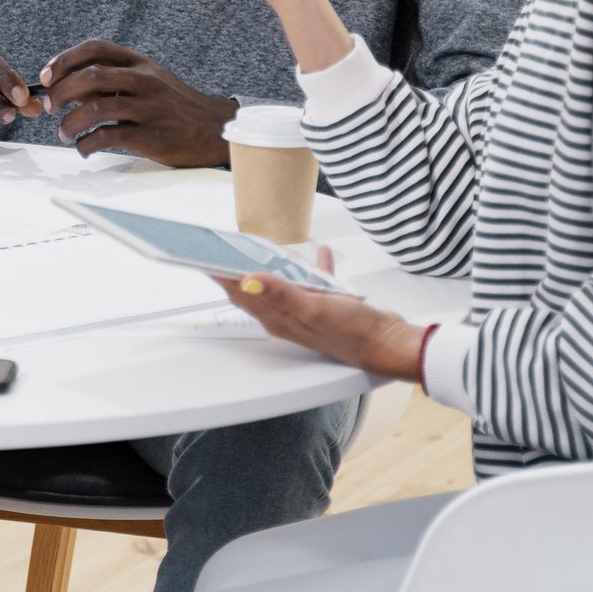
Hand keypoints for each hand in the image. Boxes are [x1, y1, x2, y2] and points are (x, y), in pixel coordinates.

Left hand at [38, 41, 231, 165]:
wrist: (215, 129)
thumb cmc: (174, 105)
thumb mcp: (149, 81)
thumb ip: (115, 80)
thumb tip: (69, 87)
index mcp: (140, 63)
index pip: (96, 48)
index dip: (64, 59)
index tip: (46, 76)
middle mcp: (144, 80)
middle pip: (90, 77)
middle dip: (60, 93)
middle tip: (49, 108)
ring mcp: (149, 108)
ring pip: (94, 110)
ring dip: (69, 124)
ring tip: (64, 134)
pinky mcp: (151, 136)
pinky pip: (107, 137)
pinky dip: (86, 144)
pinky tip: (84, 148)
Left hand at [214, 255, 424, 381]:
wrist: (388, 343)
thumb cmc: (353, 331)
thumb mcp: (313, 307)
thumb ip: (280, 293)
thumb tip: (247, 280)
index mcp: (278, 318)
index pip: (240, 295)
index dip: (220, 276)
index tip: (204, 257)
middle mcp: (288, 316)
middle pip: (255, 290)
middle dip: (237, 270)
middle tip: (225, 248)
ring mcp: (307, 310)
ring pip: (282, 285)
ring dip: (274, 267)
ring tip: (264, 248)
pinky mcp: (327, 305)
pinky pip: (315, 282)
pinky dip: (314, 267)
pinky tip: (319, 253)